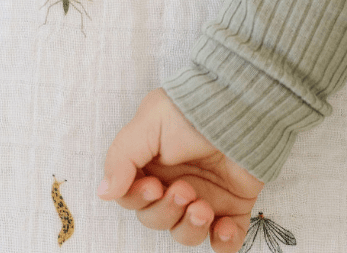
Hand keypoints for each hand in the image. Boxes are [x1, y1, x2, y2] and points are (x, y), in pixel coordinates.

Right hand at [97, 87, 265, 250]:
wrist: (241, 107)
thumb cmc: (193, 109)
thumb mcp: (149, 122)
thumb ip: (122, 156)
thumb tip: (104, 193)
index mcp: (152, 162)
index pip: (131, 197)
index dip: (137, 199)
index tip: (152, 186)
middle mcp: (175, 181)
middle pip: (156, 218)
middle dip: (167, 212)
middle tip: (184, 191)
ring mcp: (205, 195)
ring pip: (186, 233)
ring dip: (190, 229)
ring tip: (204, 208)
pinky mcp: (233, 205)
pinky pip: (224, 241)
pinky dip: (223, 243)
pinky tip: (224, 227)